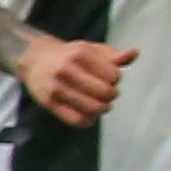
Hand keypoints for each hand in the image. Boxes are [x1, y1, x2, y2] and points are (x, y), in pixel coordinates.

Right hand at [17, 37, 134, 126]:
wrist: (35, 59)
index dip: (115, 79)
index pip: (113, 75)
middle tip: (108, 94)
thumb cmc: (70, 55)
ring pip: (92, 108)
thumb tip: (135, 53)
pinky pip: (76, 119)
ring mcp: (57, 88)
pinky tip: (90, 114)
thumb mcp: (91, 49)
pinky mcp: (49, 103)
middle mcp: (67, 70)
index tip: (109, 78)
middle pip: (104, 93)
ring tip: (102, 104)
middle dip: (111, 95)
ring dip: (103, 109)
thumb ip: (113, 55)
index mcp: (80, 54)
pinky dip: (89, 121)